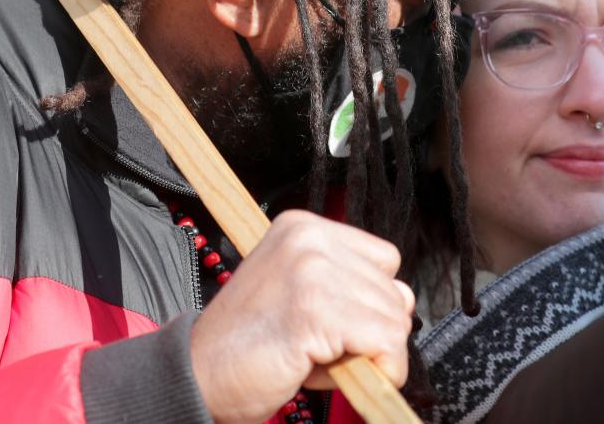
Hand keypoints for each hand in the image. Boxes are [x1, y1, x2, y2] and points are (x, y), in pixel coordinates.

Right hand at [190, 210, 414, 423]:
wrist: (197, 376)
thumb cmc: (248, 344)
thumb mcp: (301, 294)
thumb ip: (349, 287)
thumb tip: (406, 303)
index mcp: (304, 227)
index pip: (384, 259)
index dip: (370, 301)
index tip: (337, 324)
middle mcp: (309, 239)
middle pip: (393, 290)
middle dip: (369, 331)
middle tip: (320, 348)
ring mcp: (312, 271)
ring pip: (395, 319)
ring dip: (369, 354)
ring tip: (318, 357)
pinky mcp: (315, 310)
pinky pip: (386, 343)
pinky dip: (381, 370)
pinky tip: (340, 374)